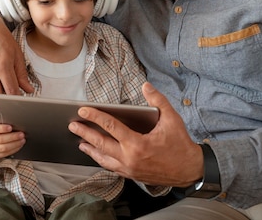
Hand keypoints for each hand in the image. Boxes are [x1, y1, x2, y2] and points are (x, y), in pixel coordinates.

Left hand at [69, 82, 202, 186]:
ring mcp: (129, 169)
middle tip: (73, 125)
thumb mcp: (171, 119)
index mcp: (137, 144)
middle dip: (85, 133)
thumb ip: (157, 100)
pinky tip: (98, 154)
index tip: (83, 110)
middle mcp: (130, 158)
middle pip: (101, 144)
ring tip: (80, 141)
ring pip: (103, 159)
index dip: (95, 117)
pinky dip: (101, 159)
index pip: (110, 127)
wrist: (189, 170)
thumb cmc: (180, 145)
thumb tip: (146, 86)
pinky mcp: (132, 175)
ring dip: (90, 149)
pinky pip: (111, 167)